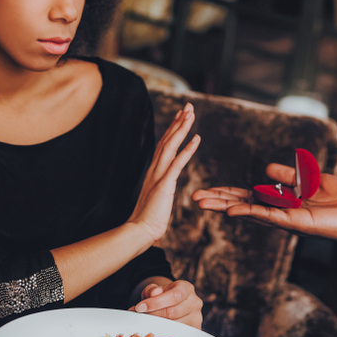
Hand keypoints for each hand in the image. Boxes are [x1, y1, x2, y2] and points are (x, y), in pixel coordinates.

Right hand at [129, 103, 200, 244]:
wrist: (139, 230)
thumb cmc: (148, 218)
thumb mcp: (156, 197)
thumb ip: (160, 187)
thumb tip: (164, 184)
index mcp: (154, 171)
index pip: (164, 145)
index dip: (173, 129)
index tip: (181, 115)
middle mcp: (155, 169)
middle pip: (167, 139)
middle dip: (178, 121)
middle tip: (188, 106)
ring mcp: (158, 175)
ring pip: (171, 146)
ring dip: (182, 129)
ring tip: (191, 114)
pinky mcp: (164, 184)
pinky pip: (177, 163)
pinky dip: (187, 149)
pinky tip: (196, 138)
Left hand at [131, 277, 203, 328]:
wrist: (173, 305)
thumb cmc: (164, 297)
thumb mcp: (156, 290)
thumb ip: (152, 290)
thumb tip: (154, 294)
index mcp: (187, 289)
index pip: (174, 296)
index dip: (156, 303)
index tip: (140, 307)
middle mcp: (195, 303)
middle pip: (173, 312)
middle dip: (154, 315)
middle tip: (140, 317)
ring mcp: (196, 318)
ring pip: (175, 326)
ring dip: (157, 326)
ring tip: (146, 324)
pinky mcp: (194, 331)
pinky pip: (178, 336)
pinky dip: (165, 334)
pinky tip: (156, 331)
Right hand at [192, 163, 336, 247]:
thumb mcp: (312, 181)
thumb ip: (291, 176)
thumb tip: (267, 169)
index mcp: (283, 202)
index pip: (249, 196)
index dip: (228, 193)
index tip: (207, 191)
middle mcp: (280, 212)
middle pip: (243, 204)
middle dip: (219, 201)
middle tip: (193, 198)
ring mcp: (286, 219)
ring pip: (250, 211)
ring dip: (226, 206)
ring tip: (203, 203)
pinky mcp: (296, 223)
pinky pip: (269, 216)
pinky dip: (251, 211)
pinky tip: (233, 209)